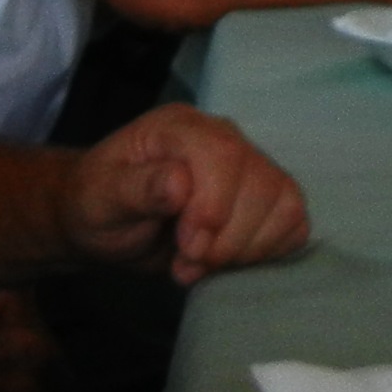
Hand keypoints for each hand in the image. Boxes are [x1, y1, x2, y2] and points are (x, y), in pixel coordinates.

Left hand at [67, 106, 312, 282]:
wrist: (108, 226)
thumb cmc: (98, 206)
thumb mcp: (100, 198)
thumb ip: (136, 188)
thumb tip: (180, 184)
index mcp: (181, 127)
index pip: (224, 153)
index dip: (214, 207)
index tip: (188, 249)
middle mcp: (224, 138)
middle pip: (261, 181)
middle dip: (227, 238)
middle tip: (187, 264)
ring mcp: (250, 167)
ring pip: (284, 202)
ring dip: (247, 248)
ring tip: (202, 264)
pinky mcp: (265, 200)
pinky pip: (293, 222)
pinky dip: (268, 250)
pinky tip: (230, 261)